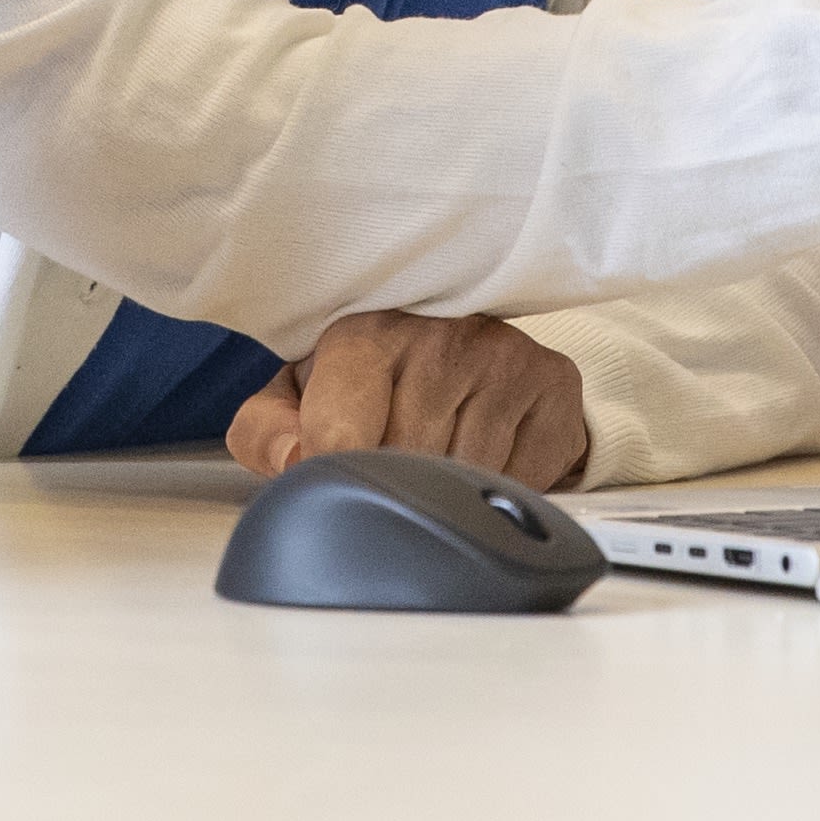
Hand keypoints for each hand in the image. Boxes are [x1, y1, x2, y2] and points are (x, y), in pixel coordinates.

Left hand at [225, 310, 591, 488]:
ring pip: (466, 480)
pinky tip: (487, 447)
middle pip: (406, 471)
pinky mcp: (553, 381)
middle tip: (394, 451)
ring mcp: (503, 356)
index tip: (337, 474)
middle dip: (396, 480)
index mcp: (362, 333)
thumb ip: (266, 430)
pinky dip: (502, 483)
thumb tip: (292, 461)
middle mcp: (438, 336)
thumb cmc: (368, 375)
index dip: (334, 474)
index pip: (338, 440)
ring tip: (439, 445)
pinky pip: (524, 479)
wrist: (464, 337)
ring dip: (450, 487)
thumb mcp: (301, 393)